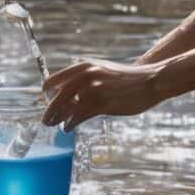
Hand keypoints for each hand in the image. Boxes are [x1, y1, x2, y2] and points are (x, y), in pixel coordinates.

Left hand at [41, 58, 169, 129]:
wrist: (150, 80)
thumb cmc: (125, 79)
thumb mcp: (102, 71)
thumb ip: (84, 79)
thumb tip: (65, 95)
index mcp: (84, 66)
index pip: (53, 81)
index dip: (48, 94)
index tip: (48, 102)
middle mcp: (85, 76)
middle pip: (56, 97)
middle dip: (48, 111)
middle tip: (45, 120)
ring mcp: (93, 90)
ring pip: (65, 108)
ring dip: (57, 119)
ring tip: (55, 125)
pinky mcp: (101, 103)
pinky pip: (78, 116)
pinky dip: (70, 124)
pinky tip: (68, 127)